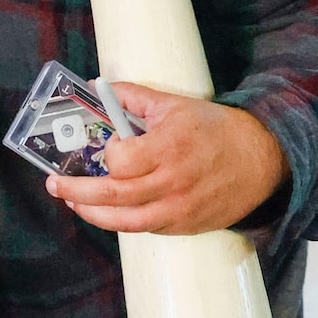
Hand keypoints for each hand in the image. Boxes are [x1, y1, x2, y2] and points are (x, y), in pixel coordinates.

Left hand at [43, 84, 287, 235]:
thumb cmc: (217, 130)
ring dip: (92, 213)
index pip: (120, 161)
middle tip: (54, 185)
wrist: (262, 160)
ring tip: (73, 202)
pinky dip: (123, 221)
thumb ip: (134, 97)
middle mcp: (172, 182)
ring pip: (124, 222)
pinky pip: (145, 229)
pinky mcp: (185, 226)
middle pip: (113, 195)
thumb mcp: (176, 104)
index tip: (108, 146)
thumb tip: (98, 87)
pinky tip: (109, 211)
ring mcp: (179, 209)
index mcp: (169, 148)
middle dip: (76, 192)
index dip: (107, 154)